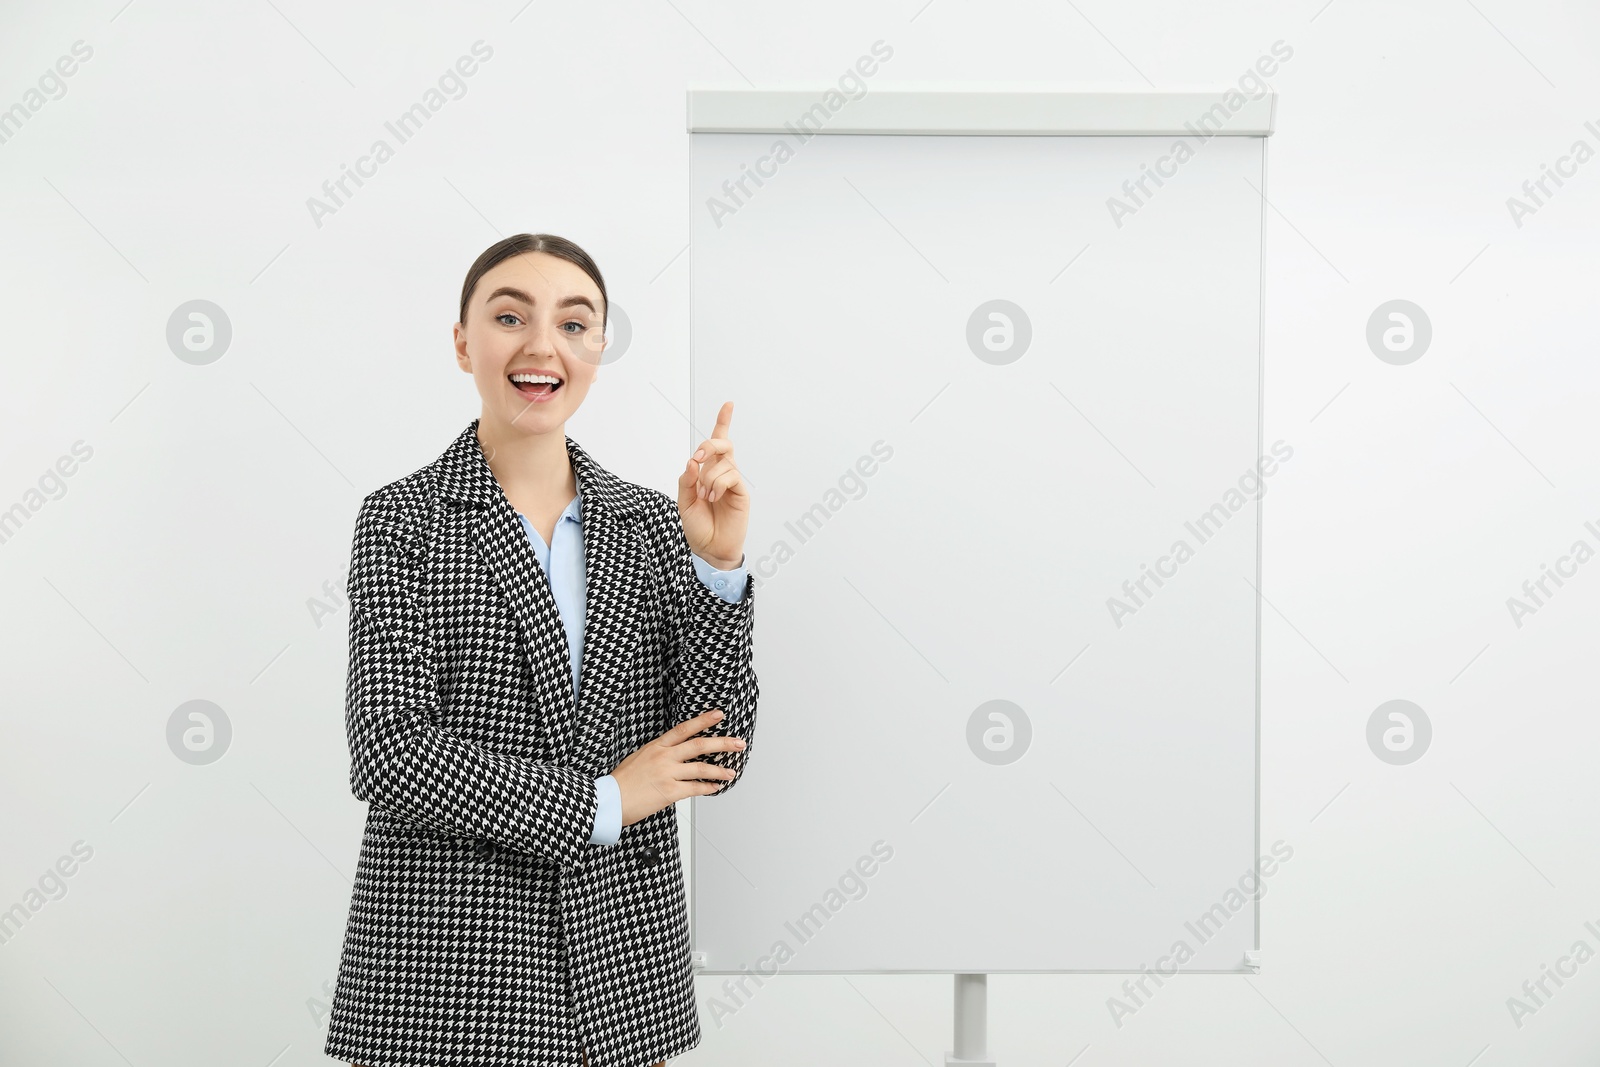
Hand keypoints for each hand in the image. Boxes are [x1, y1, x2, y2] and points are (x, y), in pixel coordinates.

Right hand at [611, 708, 748, 825]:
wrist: (609, 801)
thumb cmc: (622, 782)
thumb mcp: (638, 758)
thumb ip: (658, 754)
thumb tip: (674, 755)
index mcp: (656, 746)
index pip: (684, 729)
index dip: (703, 720)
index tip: (719, 714)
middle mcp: (664, 757)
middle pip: (699, 745)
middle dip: (722, 743)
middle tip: (738, 742)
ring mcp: (667, 774)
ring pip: (701, 768)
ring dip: (720, 770)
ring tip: (732, 771)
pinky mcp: (669, 792)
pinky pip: (695, 788)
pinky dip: (708, 788)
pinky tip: (715, 787)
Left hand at [678, 401, 748, 569]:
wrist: (709, 549)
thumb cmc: (698, 526)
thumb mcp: (684, 501)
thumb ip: (686, 480)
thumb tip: (692, 462)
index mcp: (707, 472)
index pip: (717, 443)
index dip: (723, 422)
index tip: (728, 404)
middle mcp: (722, 473)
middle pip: (723, 444)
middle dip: (710, 445)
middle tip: (698, 460)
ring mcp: (732, 482)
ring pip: (723, 462)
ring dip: (709, 478)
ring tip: (706, 497)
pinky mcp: (741, 492)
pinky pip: (731, 476)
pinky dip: (718, 485)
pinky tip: (714, 498)